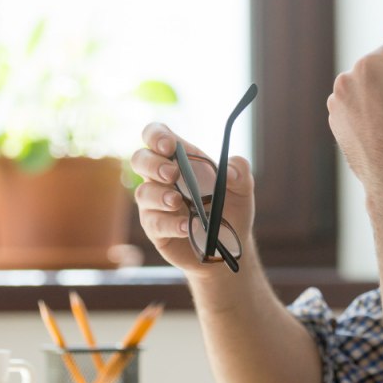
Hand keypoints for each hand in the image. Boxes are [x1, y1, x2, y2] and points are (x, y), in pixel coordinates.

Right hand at [130, 123, 256, 275]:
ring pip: (143, 193)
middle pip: (140, 159)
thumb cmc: (230, 210)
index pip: (156, 136)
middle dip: (152, 163)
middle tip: (172, 173)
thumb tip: (230, 171)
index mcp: (180, 159)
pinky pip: (154, 223)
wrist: (228, 247)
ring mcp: (155, 204)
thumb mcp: (243, 188)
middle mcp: (162, 179)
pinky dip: (170, 223)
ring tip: (177, 201)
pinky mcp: (156, 230)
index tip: (170, 146)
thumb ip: (240, 172)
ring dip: (159, 195)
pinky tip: (186, 226)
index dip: (157, 135)